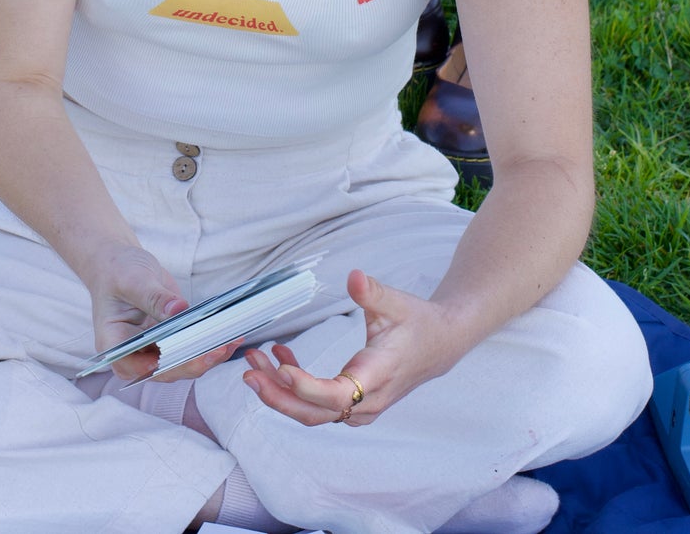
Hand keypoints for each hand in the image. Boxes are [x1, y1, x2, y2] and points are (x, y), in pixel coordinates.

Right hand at [91, 246, 241, 382]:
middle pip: (163, 370)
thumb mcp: (132, 280)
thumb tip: (179, 310)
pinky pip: (190, 348)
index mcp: (114, 344)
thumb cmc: (117, 271)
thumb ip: (153, 297)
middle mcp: (133, 354)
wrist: (120, 264)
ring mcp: (153, 349)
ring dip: (206, 356)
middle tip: (219, 348)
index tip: (185, 356)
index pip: (132, 367)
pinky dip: (209, 345)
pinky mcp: (170, 340)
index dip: (158, 367)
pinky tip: (230, 335)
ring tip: (232, 341)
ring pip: (181, 364)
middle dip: (192, 362)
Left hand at [241, 270, 459, 425]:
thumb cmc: (418, 322)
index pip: (335, 394)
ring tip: (254, 366)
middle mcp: (367, 400)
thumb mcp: (396, 302)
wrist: (441, 345)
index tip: (279, 369)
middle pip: (315, 413)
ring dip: (280, 392)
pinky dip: (295, 387)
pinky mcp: (354, 403)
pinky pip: (318, 404)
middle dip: (277, 397)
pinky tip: (281, 358)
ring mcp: (360, 407)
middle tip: (248, 374)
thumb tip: (354, 276)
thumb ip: (372, 292)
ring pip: (312, 412)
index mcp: (377, 375)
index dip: (305, 387)